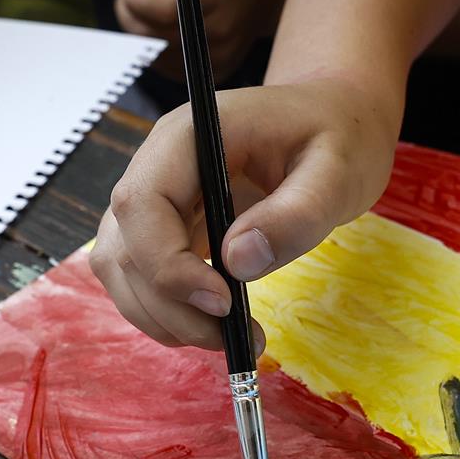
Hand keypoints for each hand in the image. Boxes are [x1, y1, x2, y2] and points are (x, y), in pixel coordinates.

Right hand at [92, 79, 400, 350]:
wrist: (334, 120)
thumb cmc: (337, 135)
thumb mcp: (337, 170)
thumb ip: (294, 213)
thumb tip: (238, 262)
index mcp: (188, 136)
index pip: (141, 203)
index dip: (166, 262)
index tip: (223, 302)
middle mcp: (158, 165)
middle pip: (124, 245)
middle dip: (168, 304)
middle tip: (234, 338)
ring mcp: (157, 198)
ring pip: (121, 269)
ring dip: (164, 317)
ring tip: (230, 338)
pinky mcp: (167, 228)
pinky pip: (142, 277)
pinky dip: (168, 312)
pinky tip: (217, 324)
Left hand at [113, 0, 298, 78]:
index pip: (166, 8)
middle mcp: (221, 28)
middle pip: (154, 34)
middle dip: (130, 11)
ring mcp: (219, 55)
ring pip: (154, 53)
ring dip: (141, 28)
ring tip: (151, 4)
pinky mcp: (214, 72)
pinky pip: (166, 65)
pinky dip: (156, 45)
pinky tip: (166, 24)